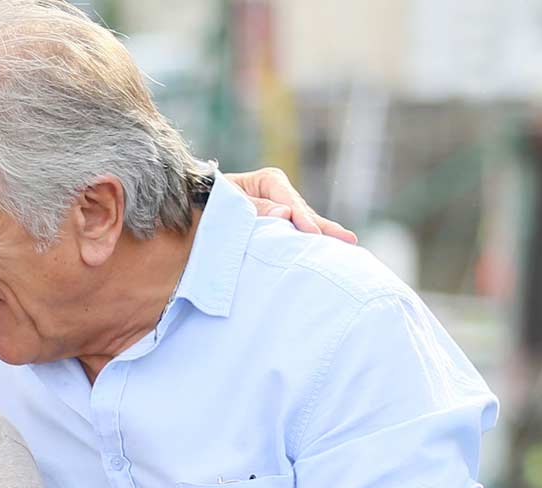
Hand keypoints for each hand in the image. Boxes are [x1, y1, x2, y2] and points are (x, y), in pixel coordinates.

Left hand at [220, 167, 358, 244]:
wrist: (195, 211)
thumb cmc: (207, 202)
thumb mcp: (226, 202)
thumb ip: (252, 207)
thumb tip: (284, 213)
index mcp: (268, 181)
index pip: (289, 199)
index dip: (301, 217)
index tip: (311, 232)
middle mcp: (281, 195)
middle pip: (304, 212)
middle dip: (323, 227)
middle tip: (347, 240)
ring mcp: (285, 211)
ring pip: (305, 225)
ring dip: (322, 236)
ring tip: (347, 246)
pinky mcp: (283, 228)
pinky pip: (299, 235)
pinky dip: (311, 243)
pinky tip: (330, 252)